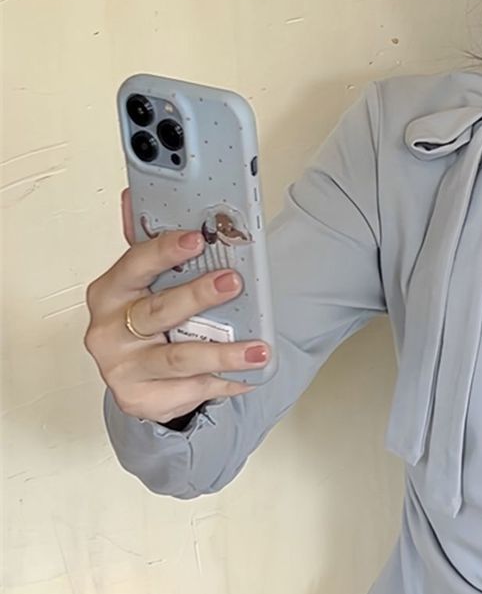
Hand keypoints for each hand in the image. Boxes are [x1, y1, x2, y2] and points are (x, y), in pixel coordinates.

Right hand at [83, 188, 270, 424]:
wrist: (138, 381)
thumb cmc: (143, 323)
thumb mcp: (143, 285)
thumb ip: (147, 246)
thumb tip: (135, 195)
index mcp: (110, 292)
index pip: (134, 265)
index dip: (164, 251)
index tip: (196, 239)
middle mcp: (109, 331)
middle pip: (158, 311)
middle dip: (198, 296)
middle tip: (233, 283)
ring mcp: (124, 368)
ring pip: (178, 358)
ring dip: (223, 353)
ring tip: (259, 348)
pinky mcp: (141, 398)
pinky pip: (193, 389)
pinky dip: (227, 381)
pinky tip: (251, 373)